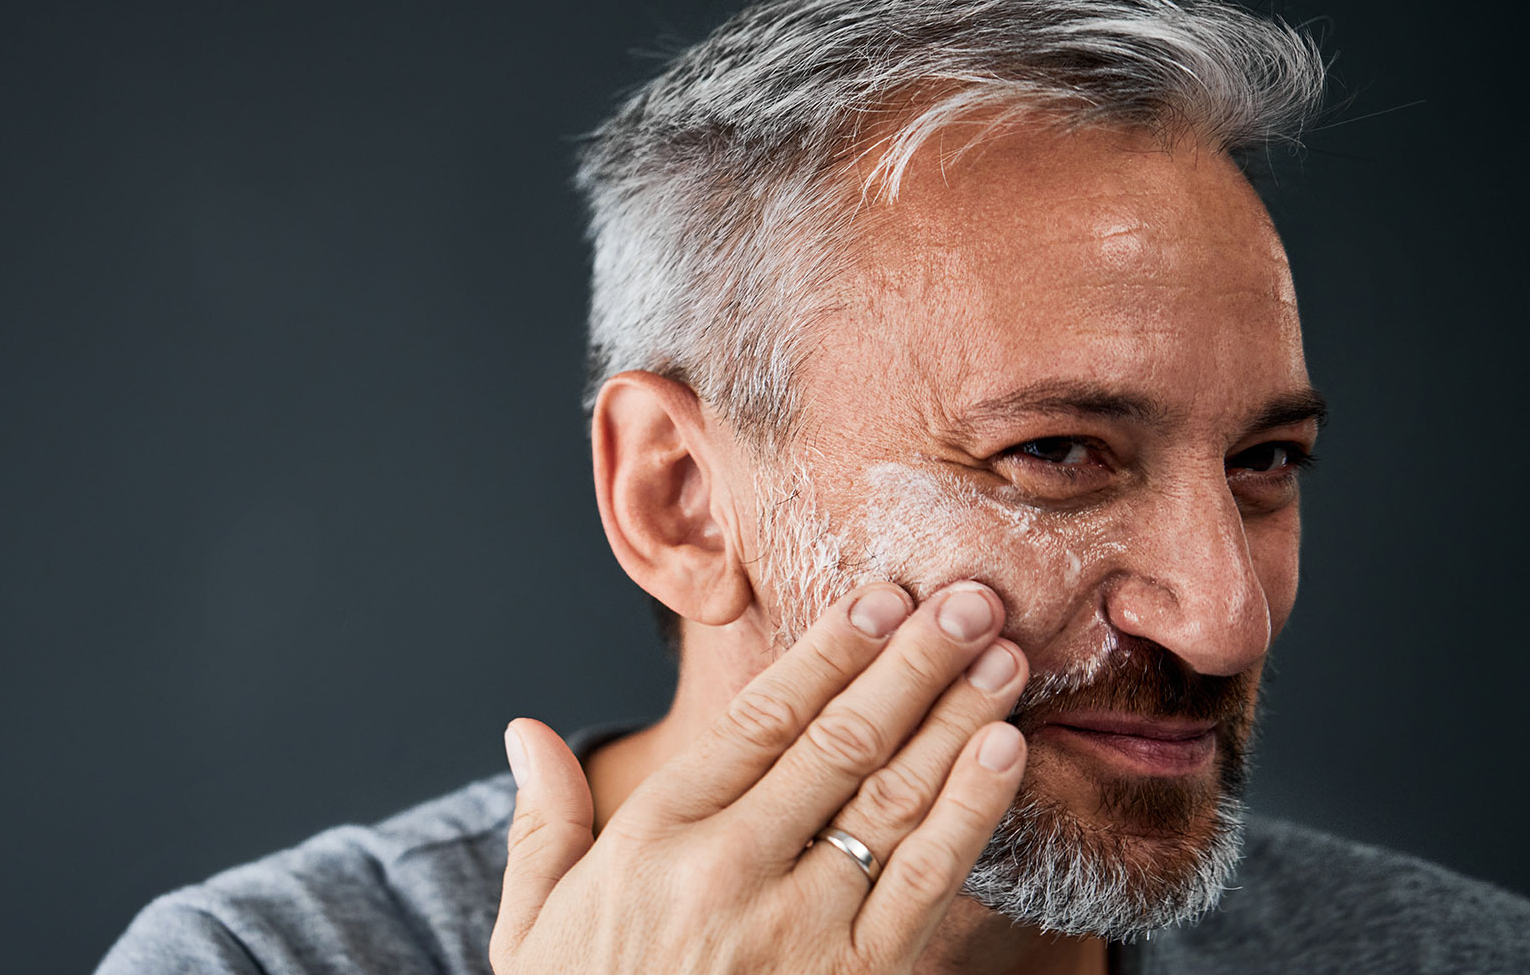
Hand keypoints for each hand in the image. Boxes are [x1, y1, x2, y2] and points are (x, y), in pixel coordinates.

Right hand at [491, 582, 1029, 972]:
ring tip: (1001, 654)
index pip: (759, 720)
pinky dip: (969, 812)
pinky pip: (925, 884)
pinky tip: (1003, 753)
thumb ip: (543, 823)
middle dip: (912, 662)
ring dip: (955, 717)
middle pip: (839, 741)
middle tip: (969, 600)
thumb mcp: (533, 927)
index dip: (829, 651)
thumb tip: (526, 731)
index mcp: (654, 839)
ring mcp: (798, 931)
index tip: (878, 598)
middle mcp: (729, 871)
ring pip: (891, 799)